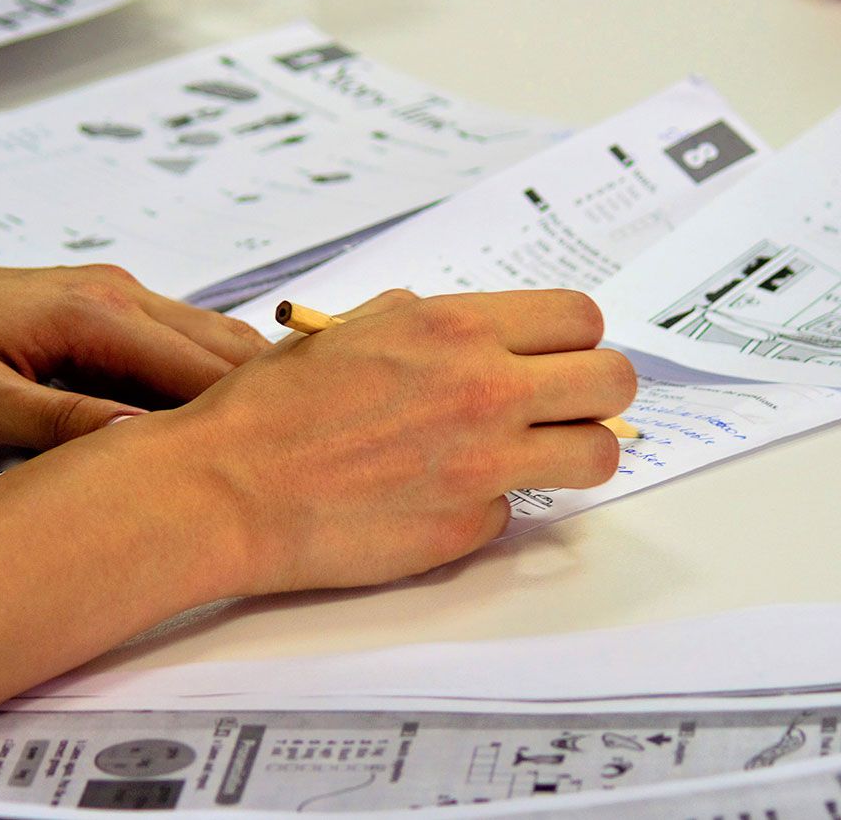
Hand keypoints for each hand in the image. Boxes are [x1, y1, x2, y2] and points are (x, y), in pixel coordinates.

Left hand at [0, 260, 270, 447]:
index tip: (281, 461)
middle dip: (263, 402)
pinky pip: (173, 346)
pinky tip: (203, 429)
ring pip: (208, 344)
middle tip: (295, 461)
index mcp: (94, 313)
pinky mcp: (98, 312)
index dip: (248, 419)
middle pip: (226, 349)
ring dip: (234, 393)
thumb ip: (66, 425)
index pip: (203, 370)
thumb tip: (136, 449)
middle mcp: (116, 294)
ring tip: (260, 452)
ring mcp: (111, 298)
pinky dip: (200, 382)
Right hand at [0, 287, 637, 730]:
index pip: (580, 317)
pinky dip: (490, 506)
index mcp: (456, 328)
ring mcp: (485, 463)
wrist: (228, 487)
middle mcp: (485, 390)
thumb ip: (433, 327)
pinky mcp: (469, 524)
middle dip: (597, 393)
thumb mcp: (356, 329)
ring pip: (597, 455)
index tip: (560, 355)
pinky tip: (440, 498)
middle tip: (565, 407)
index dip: (576, 338)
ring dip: (575, 455)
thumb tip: (485, 338)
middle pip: (612, 382)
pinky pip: (515, 511)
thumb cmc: (273, 408)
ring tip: (536, 459)